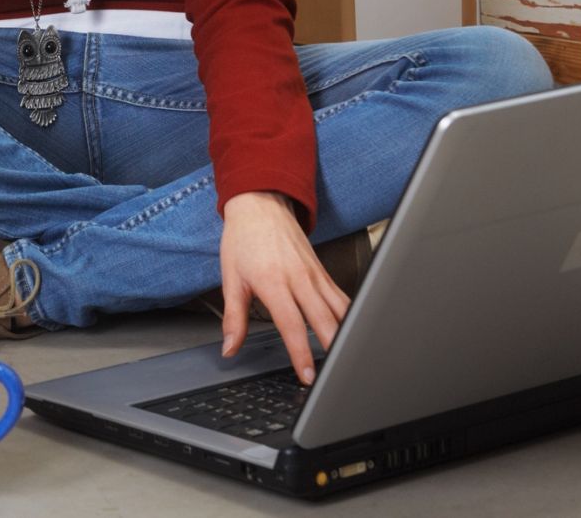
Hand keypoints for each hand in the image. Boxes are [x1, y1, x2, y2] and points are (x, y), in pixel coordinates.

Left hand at [218, 192, 350, 383]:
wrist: (259, 204)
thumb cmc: (243, 240)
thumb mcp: (231, 279)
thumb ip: (233, 318)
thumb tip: (229, 348)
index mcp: (274, 282)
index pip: (292, 325)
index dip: (301, 353)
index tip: (307, 375)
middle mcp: (299, 278)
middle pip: (324, 319)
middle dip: (332, 349)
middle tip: (335, 375)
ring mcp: (314, 274)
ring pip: (340, 308)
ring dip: (346, 333)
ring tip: (349, 357)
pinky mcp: (322, 271)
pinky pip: (341, 296)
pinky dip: (349, 315)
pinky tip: (350, 331)